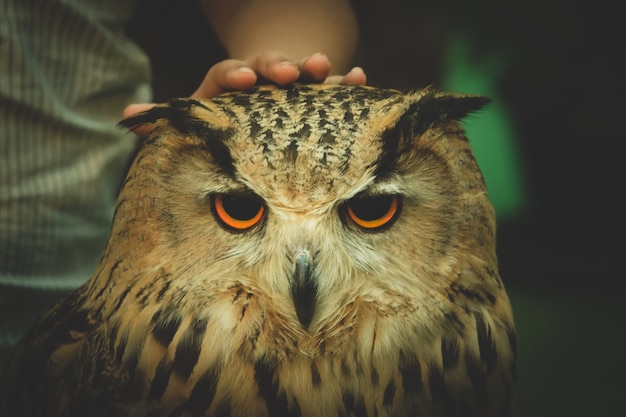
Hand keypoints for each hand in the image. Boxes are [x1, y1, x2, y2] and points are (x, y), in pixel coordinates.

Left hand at [122, 51, 365, 121]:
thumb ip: (168, 120)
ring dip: (313, 68)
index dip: (235, 75)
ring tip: (328, 68)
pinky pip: (332, 87)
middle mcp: (262, 79)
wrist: (257, 103)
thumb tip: (127, 115)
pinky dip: (346, 81)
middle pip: (268, 66)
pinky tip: (361, 79)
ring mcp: (290, 85)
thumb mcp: (197, 118)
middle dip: (278, 67)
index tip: (243, 80)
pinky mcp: (315, 96)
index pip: (228, 73)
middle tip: (288, 74)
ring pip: (302, 72)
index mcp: (230, 84)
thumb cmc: (223, 118)